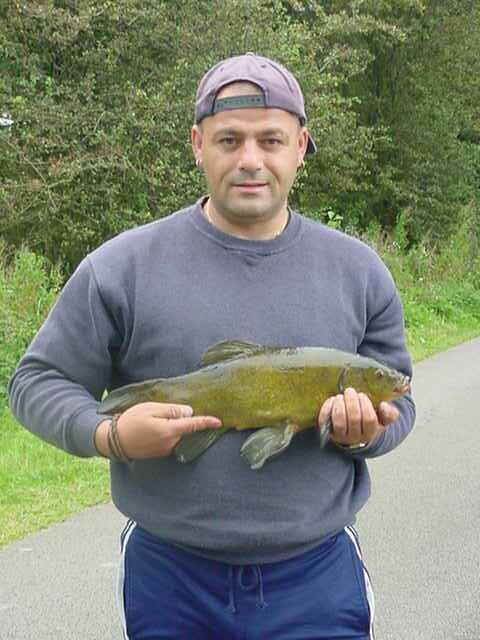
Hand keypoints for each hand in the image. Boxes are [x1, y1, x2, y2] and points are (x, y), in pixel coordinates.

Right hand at [95, 402, 221, 459]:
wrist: (114, 441)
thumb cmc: (131, 421)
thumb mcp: (150, 409)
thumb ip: (171, 410)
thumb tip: (189, 412)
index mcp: (169, 430)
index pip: (193, 425)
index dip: (207, 422)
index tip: (219, 421)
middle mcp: (170, 443)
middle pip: (188, 431)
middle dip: (192, 423)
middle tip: (189, 412)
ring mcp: (165, 450)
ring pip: (180, 437)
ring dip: (181, 429)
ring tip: (172, 418)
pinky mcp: (160, 453)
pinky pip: (173, 442)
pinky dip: (174, 434)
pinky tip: (165, 426)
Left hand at [318, 387, 398, 445]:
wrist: (352, 433)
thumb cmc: (367, 422)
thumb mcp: (382, 419)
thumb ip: (389, 413)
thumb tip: (384, 405)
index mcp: (370, 433)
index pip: (369, 420)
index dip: (365, 405)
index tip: (362, 395)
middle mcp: (355, 437)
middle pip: (354, 419)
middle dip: (352, 402)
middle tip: (350, 391)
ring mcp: (340, 436)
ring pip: (339, 422)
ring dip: (340, 405)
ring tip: (341, 396)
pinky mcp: (327, 431)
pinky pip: (325, 420)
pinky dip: (327, 408)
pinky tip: (332, 400)